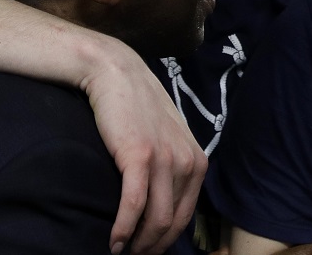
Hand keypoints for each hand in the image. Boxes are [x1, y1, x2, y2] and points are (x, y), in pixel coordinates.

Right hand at [82, 53, 206, 254]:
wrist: (117, 74)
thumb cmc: (137, 108)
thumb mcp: (167, 138)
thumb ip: (173, 168)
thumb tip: (163, 204)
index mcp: (197, 161)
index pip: (185, 217)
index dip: (166, 241)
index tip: (148, 250)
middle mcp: (187, 162)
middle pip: (171, 224)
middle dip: (152, 247)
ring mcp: (165, 160)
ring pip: (155, 220)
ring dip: (137, 244)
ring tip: (120, 252)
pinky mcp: (139, 156)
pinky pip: (133, 206)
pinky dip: (123, 229)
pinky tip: (114, 241)